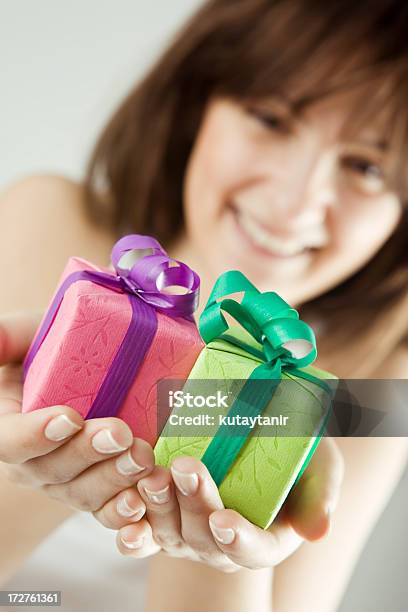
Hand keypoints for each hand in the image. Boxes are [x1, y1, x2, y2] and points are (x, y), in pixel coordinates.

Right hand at [0, 313, 154, 512]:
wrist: (100, 361)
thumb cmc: (59, 344)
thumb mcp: (30, 333)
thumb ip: (8, 337)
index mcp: (10, 426)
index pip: (9, 440)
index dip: (35, 435)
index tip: (70, 417)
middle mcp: (34, 459)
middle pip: (51, 470)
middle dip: (86, 454)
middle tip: (120, 433)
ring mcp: (68, 479)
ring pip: (82, 493)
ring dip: (113, 480)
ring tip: (142, 458)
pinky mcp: (100, 488)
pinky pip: (107, 510)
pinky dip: (124, 513)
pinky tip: (142, 504)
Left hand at [94, 436, 343, 571]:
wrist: (257, 432)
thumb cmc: (295, 453)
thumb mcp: (320, 467)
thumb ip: (321, 496)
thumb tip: (318, 531)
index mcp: (263, 540)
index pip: (253, 551)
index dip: (239, 540)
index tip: (225, 520)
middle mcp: (222, 543)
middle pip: (205, 538)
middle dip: (195, 505)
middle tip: (186, 469)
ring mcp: (189, 531)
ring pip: (169, 532)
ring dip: (159, 507)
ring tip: (154, 475)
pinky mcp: (162, 514)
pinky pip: (142, 528)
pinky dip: (131, 522)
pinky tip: (124, 502)